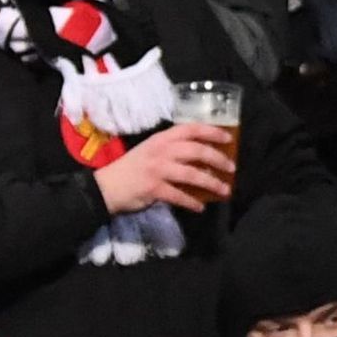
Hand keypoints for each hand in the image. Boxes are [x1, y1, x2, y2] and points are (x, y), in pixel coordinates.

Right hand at [92, 121, 241, 214]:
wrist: (105, 187)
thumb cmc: (132, 168)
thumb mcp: (151, 150)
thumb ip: (172, 149)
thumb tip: (203, 156)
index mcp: (161, 139)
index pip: (191, 129)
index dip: (212, 132)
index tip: (228, 138)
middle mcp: (161, 151)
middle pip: (197, 151)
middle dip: (218, 159)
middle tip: (231, 168)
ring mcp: (157, 170)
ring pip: (192, 174)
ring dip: (212, 183)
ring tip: (225, 190)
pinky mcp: (154, 189)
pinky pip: (179, 196)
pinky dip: (192, 202)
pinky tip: (200, 207)